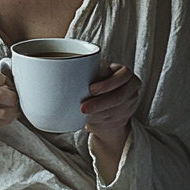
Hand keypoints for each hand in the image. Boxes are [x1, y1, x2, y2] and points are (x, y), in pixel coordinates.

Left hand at [81, 64, 139, 182]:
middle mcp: (131, 87)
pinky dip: (99, 120)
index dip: (107, 83)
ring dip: (98, 113)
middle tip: (82, 108)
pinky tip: (89, 120)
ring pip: (115, 110)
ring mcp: (130, 102)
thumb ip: (86, 70)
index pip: (122, 75)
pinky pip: (113, 120)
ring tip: (83, 115)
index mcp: (125, 73)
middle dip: (100, 103)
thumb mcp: (96, 73)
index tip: (90, 89)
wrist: (110, 102)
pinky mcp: (125, 115)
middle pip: (119, 96)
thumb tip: (58, 69)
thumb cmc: (98, 84)